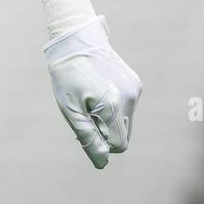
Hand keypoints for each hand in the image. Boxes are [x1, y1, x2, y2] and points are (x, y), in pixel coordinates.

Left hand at [44, 15, 141, 168]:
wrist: (75, 40)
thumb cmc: (67, 76)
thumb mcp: (69, 109)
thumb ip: (87, 137)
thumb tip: (102, 163)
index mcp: (113, 105)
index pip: (118, 145)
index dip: (101, 143)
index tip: (84, 127)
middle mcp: (130, 97)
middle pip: (124, 135)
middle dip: (105, 132)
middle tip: (84, 113)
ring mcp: (136, 89)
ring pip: (126, 121)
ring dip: (109, 119)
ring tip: (89, 100)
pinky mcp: (136, 83)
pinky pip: (127, 106)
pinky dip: (114, 106)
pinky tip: (97, 90)